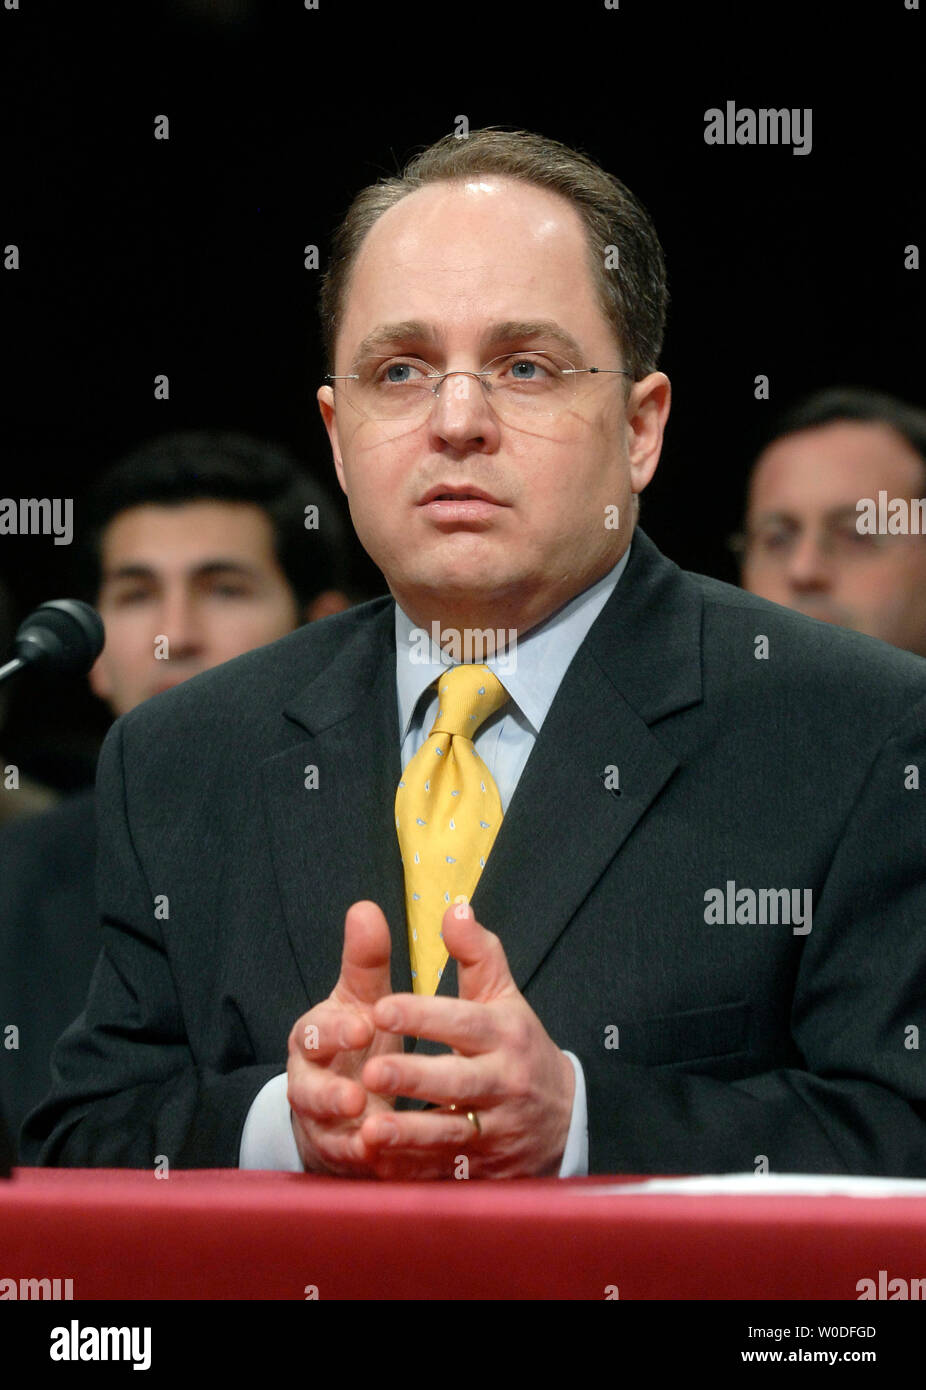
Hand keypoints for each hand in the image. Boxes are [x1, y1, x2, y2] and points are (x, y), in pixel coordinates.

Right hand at [286, 900, 401, 1175]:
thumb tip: (366, 908)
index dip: (334, 1031)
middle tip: (356, 1094)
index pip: (314, 1031)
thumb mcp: (362, 999)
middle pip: (305, 1088)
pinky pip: (345, 1162)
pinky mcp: (337, 1155)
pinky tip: (381, 1160)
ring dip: (344, 1133)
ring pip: (322, 1131)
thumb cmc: (358, 1040)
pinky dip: (362, 1161)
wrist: (347, 1100)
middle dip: (329, 1092)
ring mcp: (321, 1122)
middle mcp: (311, 1081)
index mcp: (317, 1037)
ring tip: (369, 1133)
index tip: (361, 1027)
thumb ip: (366, 961)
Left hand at [358, 902, 575, 1178]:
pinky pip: (450, 1170)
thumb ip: (477, 952)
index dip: (422, 1016)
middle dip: (414, 1078)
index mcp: (504, 1033)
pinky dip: (417, 1170)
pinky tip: (383, 1166)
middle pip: (458, 1080)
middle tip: (371, 1072)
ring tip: (369, 1129)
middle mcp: (503, 1081)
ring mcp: (497, 1128)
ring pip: (452, 1132)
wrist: (564, 1117)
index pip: (462, 1021)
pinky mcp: (486, 1166)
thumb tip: (455, 907)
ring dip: (409, 1135)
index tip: (381, 1008)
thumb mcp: (503, 996)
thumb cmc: (517, 1045)